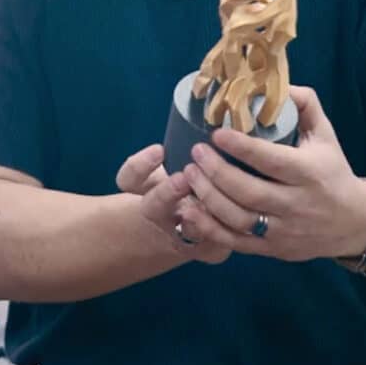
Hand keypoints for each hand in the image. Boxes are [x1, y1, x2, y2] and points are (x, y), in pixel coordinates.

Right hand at [116, 144, 231, 264]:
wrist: (189, 230)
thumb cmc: (190, 180)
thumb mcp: (179, 163)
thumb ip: (188, 146)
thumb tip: (214, 114)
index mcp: (146, 189)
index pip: (129, 180)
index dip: (140, 167)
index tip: (159, 150)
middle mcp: (159, 213)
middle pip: (152, 207)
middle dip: (167, 193)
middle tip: (184, 178)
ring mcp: (181, 235)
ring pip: (182, 229)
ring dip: (197, 217)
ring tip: (211, 204)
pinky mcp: (207, 250)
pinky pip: (213, 247)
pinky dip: (222, 238)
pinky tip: (236, 226)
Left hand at [174, 86, 365, 261]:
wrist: (354, 223)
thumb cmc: (333, 171)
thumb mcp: (325, 135)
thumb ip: (306, 105)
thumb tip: (279, 84)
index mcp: (308, 173)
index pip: (270, 161)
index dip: (241, 147)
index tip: (216, 133)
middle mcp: (295, 204)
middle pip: (248, 192)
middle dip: (216, 172)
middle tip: (194, 153)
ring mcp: (282, 231)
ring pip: (238, 219)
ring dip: (207, 198)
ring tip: (188, 175)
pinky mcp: (271, 250)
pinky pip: (235, 242)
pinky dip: (208, 227)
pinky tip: (189, 208)